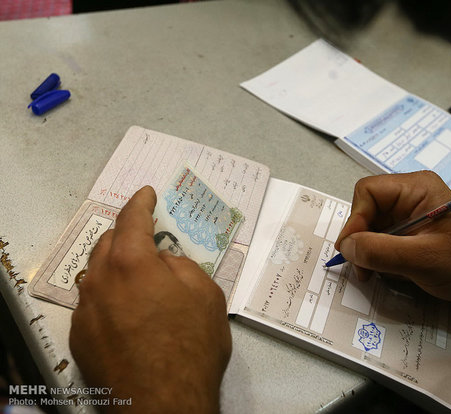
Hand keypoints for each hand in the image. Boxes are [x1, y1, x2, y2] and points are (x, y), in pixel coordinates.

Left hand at [69, 186, 230, 412]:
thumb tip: (164, 261)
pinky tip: (128, 313)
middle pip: (108, 242)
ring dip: (116, 267)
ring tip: (139, 278)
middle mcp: (101, 280)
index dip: (141, 202)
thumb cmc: (192, 345)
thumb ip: (182, 266)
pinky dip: (109, 296)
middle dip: (127, 234)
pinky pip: (93, 303)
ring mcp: (86, 310)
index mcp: (133, 263)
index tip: (146, 193)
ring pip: (97, 273)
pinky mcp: (81, 337)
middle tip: (146, 239)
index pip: (132, 219)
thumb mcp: (206, 295)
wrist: (163, 401)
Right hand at [335, 172, 450, 316]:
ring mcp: (412, 215)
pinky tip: (389, 272)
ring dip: (369, 252)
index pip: (369, 192)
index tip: (352, 250)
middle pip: (368, 210)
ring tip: (375, 274)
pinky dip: (380, 257)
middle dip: (362, 239)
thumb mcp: (423, 259)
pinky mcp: (412, 233)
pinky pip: (384, 240)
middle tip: (363, 269)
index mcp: (417, 188)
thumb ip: (380, 251)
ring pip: (372, 227)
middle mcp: (411, 196)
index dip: (356, 220)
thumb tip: (346, 246)